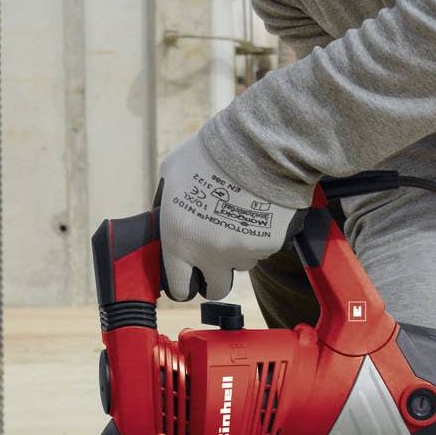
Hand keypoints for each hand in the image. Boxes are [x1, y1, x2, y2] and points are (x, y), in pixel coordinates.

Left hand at [156, 131, 298, 300]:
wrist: (257, 144)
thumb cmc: (210, 154)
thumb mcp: (172, 173)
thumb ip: (166, 202)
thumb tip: (165, 214)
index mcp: (180, 241)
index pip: (180, 288)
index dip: (185, 283)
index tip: (190, 277)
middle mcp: (210, 253)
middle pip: (216, 289)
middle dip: (216, 276)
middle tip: (218, 257)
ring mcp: (242, 251)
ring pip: (242, 264)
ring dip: (240, 249)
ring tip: (240, 215)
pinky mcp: (270, 244)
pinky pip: (264, 248)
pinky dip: (262, 234)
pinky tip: (260, 209)